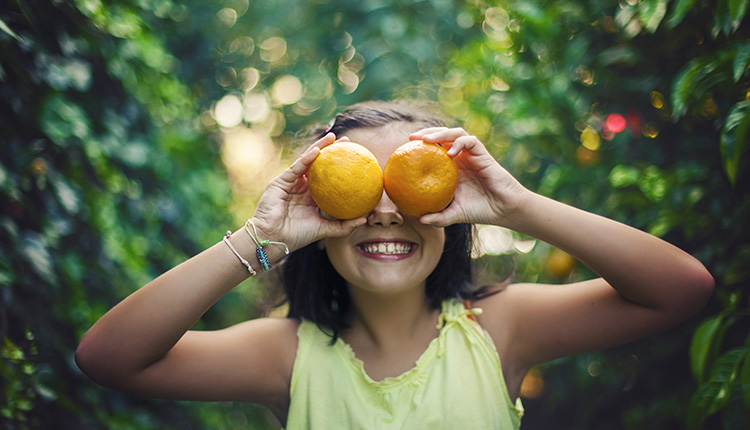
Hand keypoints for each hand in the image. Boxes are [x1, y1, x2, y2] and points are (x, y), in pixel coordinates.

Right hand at [250, 133, 365, 252]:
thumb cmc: (297, 236)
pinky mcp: (281, 181)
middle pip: (318, 165)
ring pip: (307, 161)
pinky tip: (317, 150)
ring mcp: (291, 183)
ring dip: (319, 147)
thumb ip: (343, 225)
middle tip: (347, 142)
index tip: (355, 158)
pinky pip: (296, 167)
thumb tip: (365, 218)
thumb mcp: (325, 229)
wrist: (273, 239)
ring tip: (333, 137)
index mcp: (311, 197)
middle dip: (331, 151)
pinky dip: (306, 158)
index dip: (339, 167)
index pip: (328, 178)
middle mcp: (301, 187)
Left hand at [409, 127, 529, 226]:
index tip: (404, 149)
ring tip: (427, 140)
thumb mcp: (454, 215)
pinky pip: (470, 141)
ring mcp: (471, 154)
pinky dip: (459, 143)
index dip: (419, 146)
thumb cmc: (480, 210)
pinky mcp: (483, 154)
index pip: (433, 149)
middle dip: (426, 133)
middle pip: (442, 136)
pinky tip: (450, 153)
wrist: (504, 209)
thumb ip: (439, 217)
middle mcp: (460, 158)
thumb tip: (420, 220)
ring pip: (455, 134)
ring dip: (440, 133)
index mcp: (450, 168)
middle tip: (411, 138)